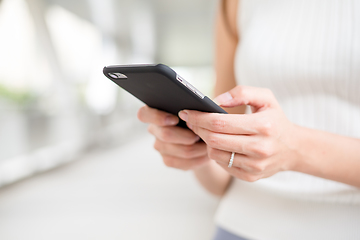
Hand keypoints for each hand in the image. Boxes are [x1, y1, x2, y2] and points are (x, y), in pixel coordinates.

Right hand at [137, 106, 209, 170]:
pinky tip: (206, 154)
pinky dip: (199, 158)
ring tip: (210, 143)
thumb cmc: (198, 119)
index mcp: (155, 112)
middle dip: (188, 135)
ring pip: (181, 150)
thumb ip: (194, 106)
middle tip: (201, 134)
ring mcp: (160, 146)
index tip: (174, 119)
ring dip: (199, 148)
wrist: (202, 140)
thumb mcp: (197, 108)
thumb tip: (201, 110)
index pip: (144, 114)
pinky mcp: (168, 160)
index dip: (157, 117)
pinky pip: (184, 163)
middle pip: (166, 135)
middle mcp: (154, 130)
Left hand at [178, 86, 299, 181]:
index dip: (199, 117)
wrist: (293, 148)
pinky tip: (218, 143)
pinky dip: (216, 153)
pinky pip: (222, 164)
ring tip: (205, 131)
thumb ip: (242, 93)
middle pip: (214, 139)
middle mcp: (260, 148)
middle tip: (191, 120)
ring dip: (205, 141)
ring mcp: (255, 165)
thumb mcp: (266, 98)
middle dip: (197, 128)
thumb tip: (216, 101)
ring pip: (215, 154)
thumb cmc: (275, 120)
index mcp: (263, 126)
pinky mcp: (250, 176)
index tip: (186, 112)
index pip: (220, 123)